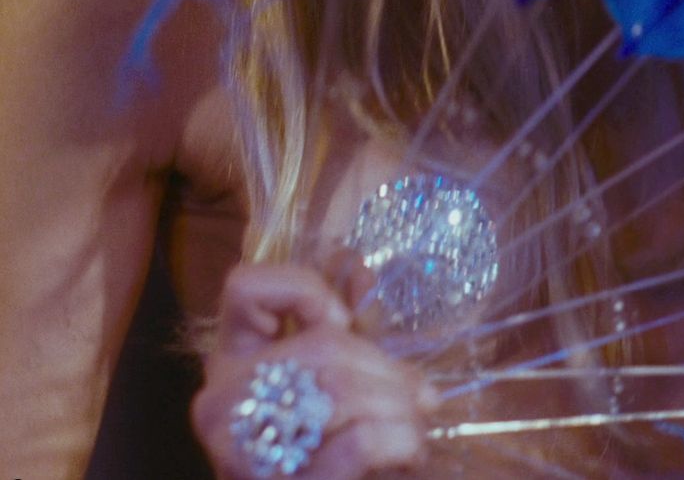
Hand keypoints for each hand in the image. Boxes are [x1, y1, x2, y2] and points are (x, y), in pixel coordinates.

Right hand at [193, 262, 434, 478]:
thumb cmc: (332, 454)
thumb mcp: (341, 382)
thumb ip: (348, 330)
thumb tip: (358, 269)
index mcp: (232, 363)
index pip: (245, 288)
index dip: (305, 291)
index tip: (344, 322)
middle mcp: (221, 399)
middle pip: (322, 345)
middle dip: (389, 371)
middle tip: (423, 398)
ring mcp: (238, 447)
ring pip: (341, 389)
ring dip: (400, 407)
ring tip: (416, 428)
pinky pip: (358, 440)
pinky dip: (399, 441)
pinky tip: (408, 454)